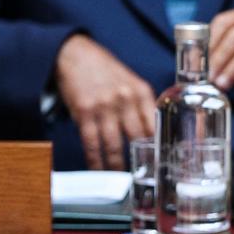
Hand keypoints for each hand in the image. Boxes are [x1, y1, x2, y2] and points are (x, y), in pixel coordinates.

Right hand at [54, 33, 157, 170]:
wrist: (74, 53)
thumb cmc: (105, 70)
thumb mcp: (130, 81)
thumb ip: (142, 105)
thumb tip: (152, 134)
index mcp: (141, 92)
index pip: (155, 125)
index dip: (158, 147)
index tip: (160, 163)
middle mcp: (125, 99)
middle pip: (137, 138)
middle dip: (141, 161)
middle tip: (144, 178)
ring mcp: (104, 106)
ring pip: (114, 145)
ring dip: (117, 166)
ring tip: (121, 180)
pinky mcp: (84, 112)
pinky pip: (91, 143)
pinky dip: (95, 160)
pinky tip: (98, 170)